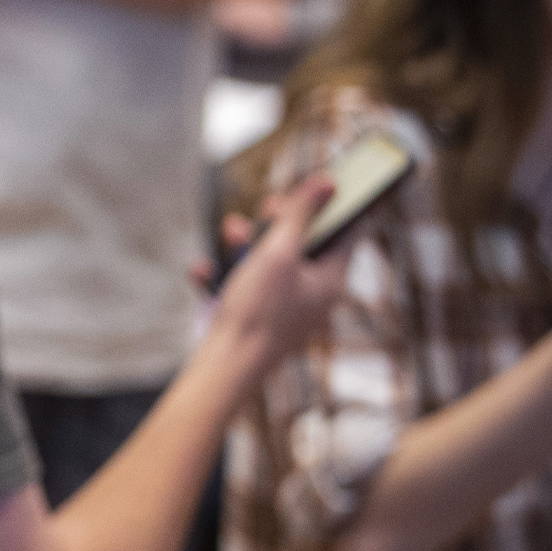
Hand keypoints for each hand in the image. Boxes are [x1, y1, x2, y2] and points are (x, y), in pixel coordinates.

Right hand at [207, 175, 350, 363]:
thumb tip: (327, 181)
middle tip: (269, 204)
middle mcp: (314, 295)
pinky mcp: (259, 319)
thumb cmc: (257, 312)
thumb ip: (300, 215)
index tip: (320, 185)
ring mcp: (286, 308)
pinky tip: (203, 269)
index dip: (334, 205)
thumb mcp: (278, 253)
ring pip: (271, 264)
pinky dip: (226, 274)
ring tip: (230, 230)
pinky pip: (246, 287)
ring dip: (247, 244)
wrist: (226, 369)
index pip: (348, 232)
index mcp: (331, 280)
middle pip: (305, 245)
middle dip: (280, 222)